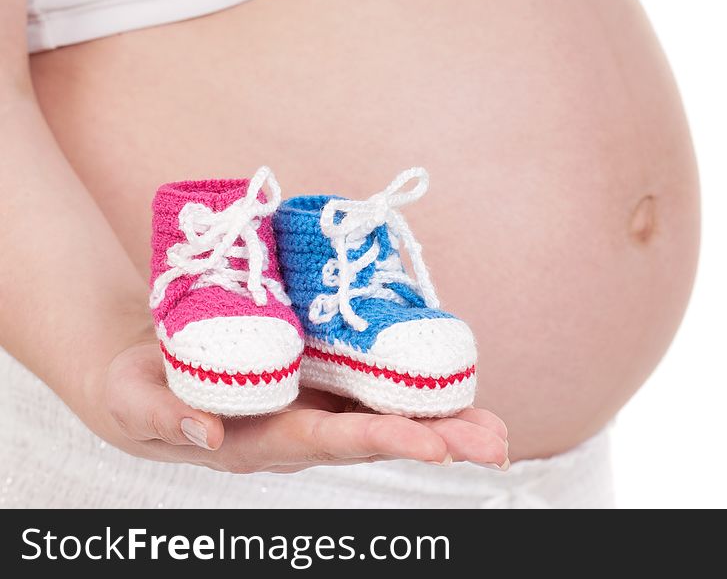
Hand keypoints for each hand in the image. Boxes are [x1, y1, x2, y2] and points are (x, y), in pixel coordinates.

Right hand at [89, 341, 508, 472]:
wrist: (150, 372)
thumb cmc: (139, 392)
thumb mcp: (138, 405)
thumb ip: (169, 420)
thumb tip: (210, 435)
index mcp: (265, 440)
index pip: (332, 443)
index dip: (383, 441)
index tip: (432, 446)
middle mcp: (304, 427)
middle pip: (379, 435)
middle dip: (438, 440)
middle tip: (495, 444)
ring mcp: (318, 400)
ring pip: (388, 412)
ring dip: (444, 421)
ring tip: (497, 431)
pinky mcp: (323, 373)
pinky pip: (376, 382)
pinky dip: (417, 386)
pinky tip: (456, 384)